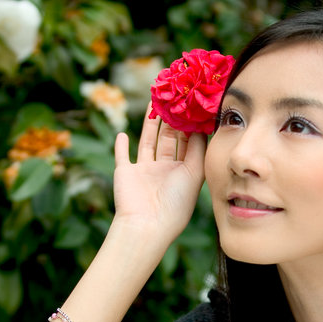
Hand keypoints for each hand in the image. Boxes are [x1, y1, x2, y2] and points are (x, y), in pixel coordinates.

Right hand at [113, 104, 206, 238]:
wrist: (147, 224)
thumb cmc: (176, 202)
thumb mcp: (194, 173)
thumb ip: (198, 149)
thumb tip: (201, 126)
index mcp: (184, 172)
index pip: (189, 144)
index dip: (190, 126)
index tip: (193, 106)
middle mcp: (165, 171)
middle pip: (169, 140)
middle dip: (171, 120)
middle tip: (174, 97)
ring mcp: (144, 172)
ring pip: (148, 142)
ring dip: (150, 124)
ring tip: (153, 103)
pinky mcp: (125, 173)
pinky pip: (123, 156)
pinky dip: (121, 146)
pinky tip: (121, 133)